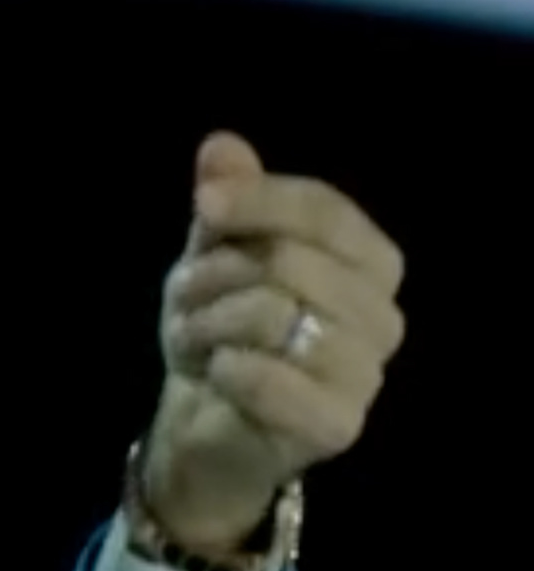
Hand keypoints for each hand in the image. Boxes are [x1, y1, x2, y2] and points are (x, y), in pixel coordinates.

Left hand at [140, 133, 402, 553]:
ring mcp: (367, 374)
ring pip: (272, 315)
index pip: (326, 210)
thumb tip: (221, 146)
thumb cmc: (225, 328)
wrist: (210, 420)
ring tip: (196, 340)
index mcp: (370, 263)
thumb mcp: (217, 254)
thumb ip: (229, 201)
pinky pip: (269, 379)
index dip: (261, 199)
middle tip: (186, 301)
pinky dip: (225, 370)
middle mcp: (383, 316)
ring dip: (208, 323)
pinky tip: (219, 374)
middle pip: (291, 261)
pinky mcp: (339, 424)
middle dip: (215, 275)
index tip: (203, 203)